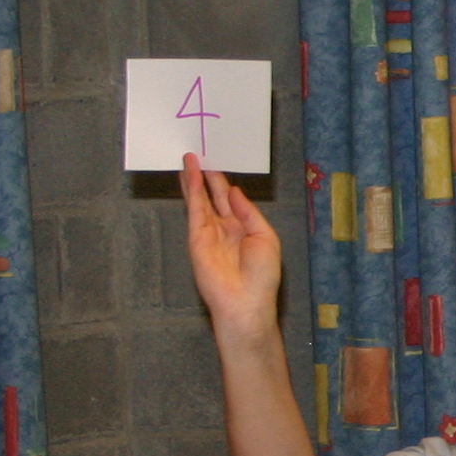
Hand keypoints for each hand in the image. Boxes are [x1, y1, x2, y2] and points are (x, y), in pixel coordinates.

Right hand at [181, 155, 282, 343]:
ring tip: (190, 159)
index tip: (221, 162)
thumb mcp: (265, 237)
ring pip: (200, 200)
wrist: (246, 301)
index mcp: (243, 228)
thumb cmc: (262, 274)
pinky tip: (190, 176)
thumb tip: (233, 190)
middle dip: (207, 177)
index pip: (231, 200)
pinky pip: (194, 210)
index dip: (225, 182)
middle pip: (213, 197)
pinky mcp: (196, 238)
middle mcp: (224, 228)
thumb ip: (248, 212)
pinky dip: (191, 192)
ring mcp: (208, 233)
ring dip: (194, 180)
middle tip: (201, 154)